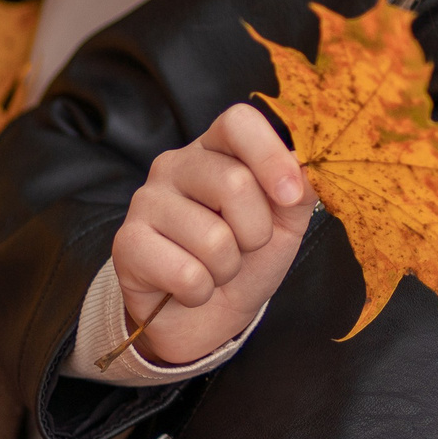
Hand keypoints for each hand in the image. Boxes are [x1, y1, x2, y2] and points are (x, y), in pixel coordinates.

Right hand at [111, 104, 313, 367]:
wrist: (207, 316)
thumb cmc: (246, 259)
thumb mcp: (285, 222)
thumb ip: (301, 189)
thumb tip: (311, 168)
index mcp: (217, 149)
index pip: (238, 122)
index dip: (270, 156)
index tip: (290, 195)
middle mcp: (175, 165)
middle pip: (233, 182)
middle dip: (255, 232)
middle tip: (245, 247)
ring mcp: (146, 201)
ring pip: (213, 237)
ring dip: (227, 267)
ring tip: (214, 268)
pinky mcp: (126, 243)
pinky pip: (186, 273)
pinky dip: (201, 291)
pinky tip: (190, 287)